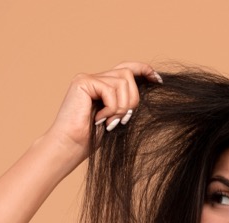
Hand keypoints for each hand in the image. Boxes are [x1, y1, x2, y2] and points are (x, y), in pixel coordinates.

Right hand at [43, 61, 161, 158]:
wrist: (70, 147)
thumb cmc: (92, 138)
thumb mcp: (117, 118)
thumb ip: (127, 102)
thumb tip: (151, 86)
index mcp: (103, 86)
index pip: (127, 68)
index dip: (144, 70)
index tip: (158, 81)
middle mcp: (95, 78)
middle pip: (128, 74)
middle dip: (132, 99)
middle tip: (123, 120)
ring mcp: (88, 78)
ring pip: (122, 81)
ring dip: (122, 106)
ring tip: (111, 122)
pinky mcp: (83, 82)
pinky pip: (110, 90)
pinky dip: (111, 108)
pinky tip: (100, 120)